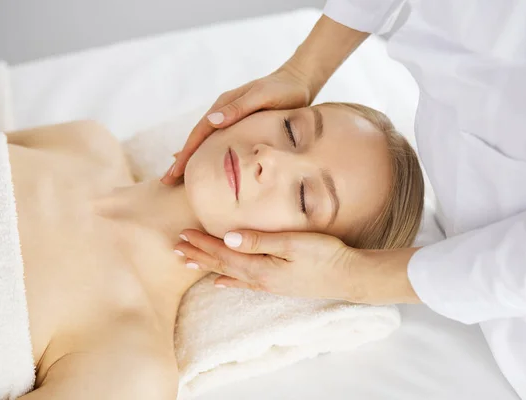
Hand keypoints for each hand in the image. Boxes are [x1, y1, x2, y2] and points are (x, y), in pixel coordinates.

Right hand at [161, 63, 314, 184]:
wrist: (299, 82)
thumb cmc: (284, 91)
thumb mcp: (262, 97)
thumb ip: (239, 108)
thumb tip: (212, 120)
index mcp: (224, 105)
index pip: (199, 133)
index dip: (186, 153)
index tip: (174, 172)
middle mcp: (223, 112)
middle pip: (197, 138)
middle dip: (181, 160)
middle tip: (166, 181)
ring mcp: (230, 119)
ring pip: (206, 141)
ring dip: (192, 158)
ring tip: (178, 178)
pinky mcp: (240, 125)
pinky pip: (219, 142)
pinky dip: (207, 153)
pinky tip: (203, 164)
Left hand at [174, 229, 422, 303]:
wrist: (350, 277)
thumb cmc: (326, 255)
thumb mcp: (293, 243)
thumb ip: (260, 241)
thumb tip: (228, 237)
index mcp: (261, 268)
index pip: (224, 254)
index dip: (202, 244)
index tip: (182, 235)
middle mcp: (261, 279)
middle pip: (222, 266)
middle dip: (199, 256)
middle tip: (175, 248)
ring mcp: (270, 284)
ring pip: (230, 274)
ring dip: (208, 267)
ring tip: (188, 263)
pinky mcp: (279, 284)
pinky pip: (245, 283)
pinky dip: (229, 281)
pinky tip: (221, 283)